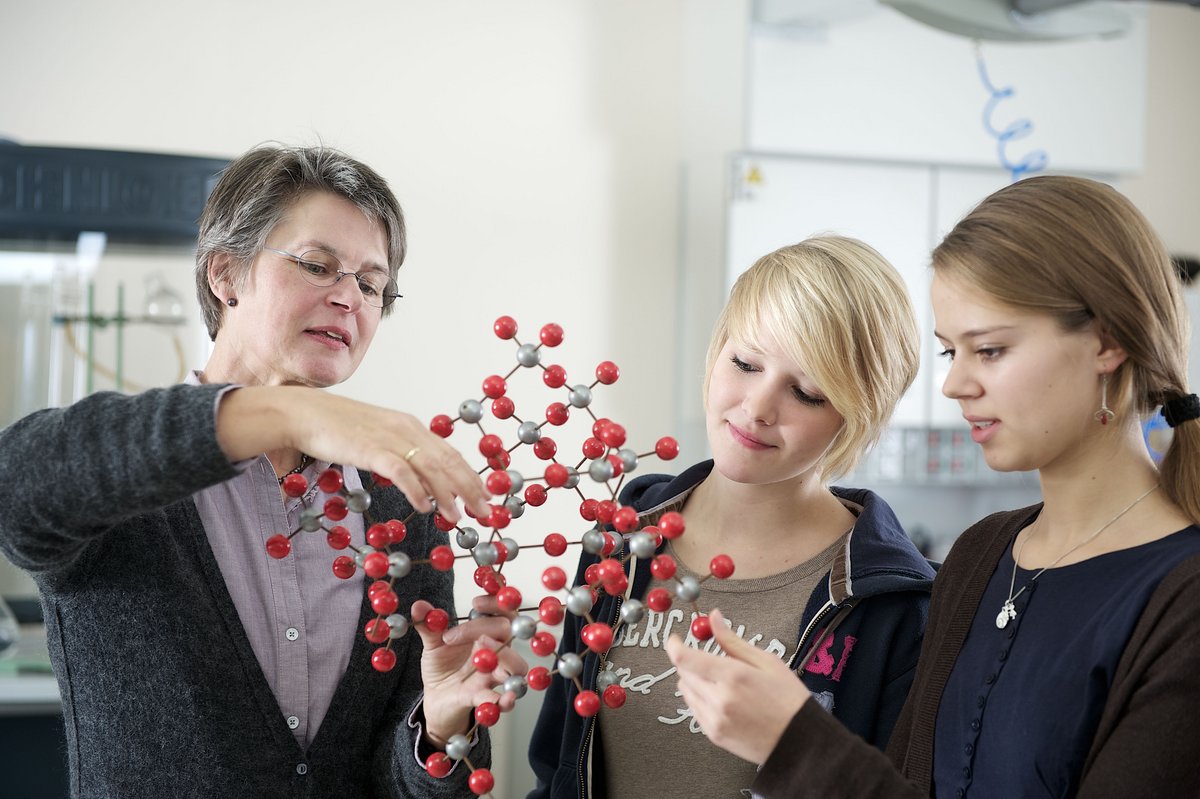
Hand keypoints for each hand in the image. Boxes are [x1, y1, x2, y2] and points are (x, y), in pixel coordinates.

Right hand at [216, 386, 490, 521]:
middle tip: (486, 514)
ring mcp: (389, 438)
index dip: (471, 476)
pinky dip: (418, 489)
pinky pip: (402, 471)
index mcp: (410, 426)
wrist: (303, 413)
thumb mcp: (377, 437)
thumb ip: (399, 453)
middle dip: (471, 489)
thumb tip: (419, 479)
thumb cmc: (336, 428)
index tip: (485, 497)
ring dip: (450, 494)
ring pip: (432, 467)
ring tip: (460, 517)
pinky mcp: (371, 448)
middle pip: (449, 461)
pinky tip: (426, 507)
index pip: (450, 453)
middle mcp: (406, 429)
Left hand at [412, 598, 528, 744]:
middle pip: (508, 631)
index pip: (501, 611)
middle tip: (459, 634)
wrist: (436, 698)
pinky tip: (505, 699)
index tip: (475, 602)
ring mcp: (492, 676)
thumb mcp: (433, 645)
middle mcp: (494, 652)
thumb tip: (418, 607)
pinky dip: (505, 700)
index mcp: (484, 634)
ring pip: (517, 666)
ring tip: (484, 659)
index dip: (495, 603)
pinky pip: (500, 699)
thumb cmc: (442, 668)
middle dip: (488, 626)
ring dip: (508, 659)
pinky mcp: (484, 698)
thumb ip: (429, 626)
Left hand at [665, 608, 809, 763]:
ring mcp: (715, 720)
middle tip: (709, 660)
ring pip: (686, 691)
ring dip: (693, 680)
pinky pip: (693, 710)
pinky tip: (721, 698)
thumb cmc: (789, 699)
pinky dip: (700, 699)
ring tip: (719, 681)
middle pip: (683, 673)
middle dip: (690, 661)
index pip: (685, 658)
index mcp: (733, 676)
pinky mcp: (714, 735)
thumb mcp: (766, 662)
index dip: (674, 645)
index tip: (675, 638)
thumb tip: (714, 617)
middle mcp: (720, 700)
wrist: (800, 741)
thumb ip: (732, 640)